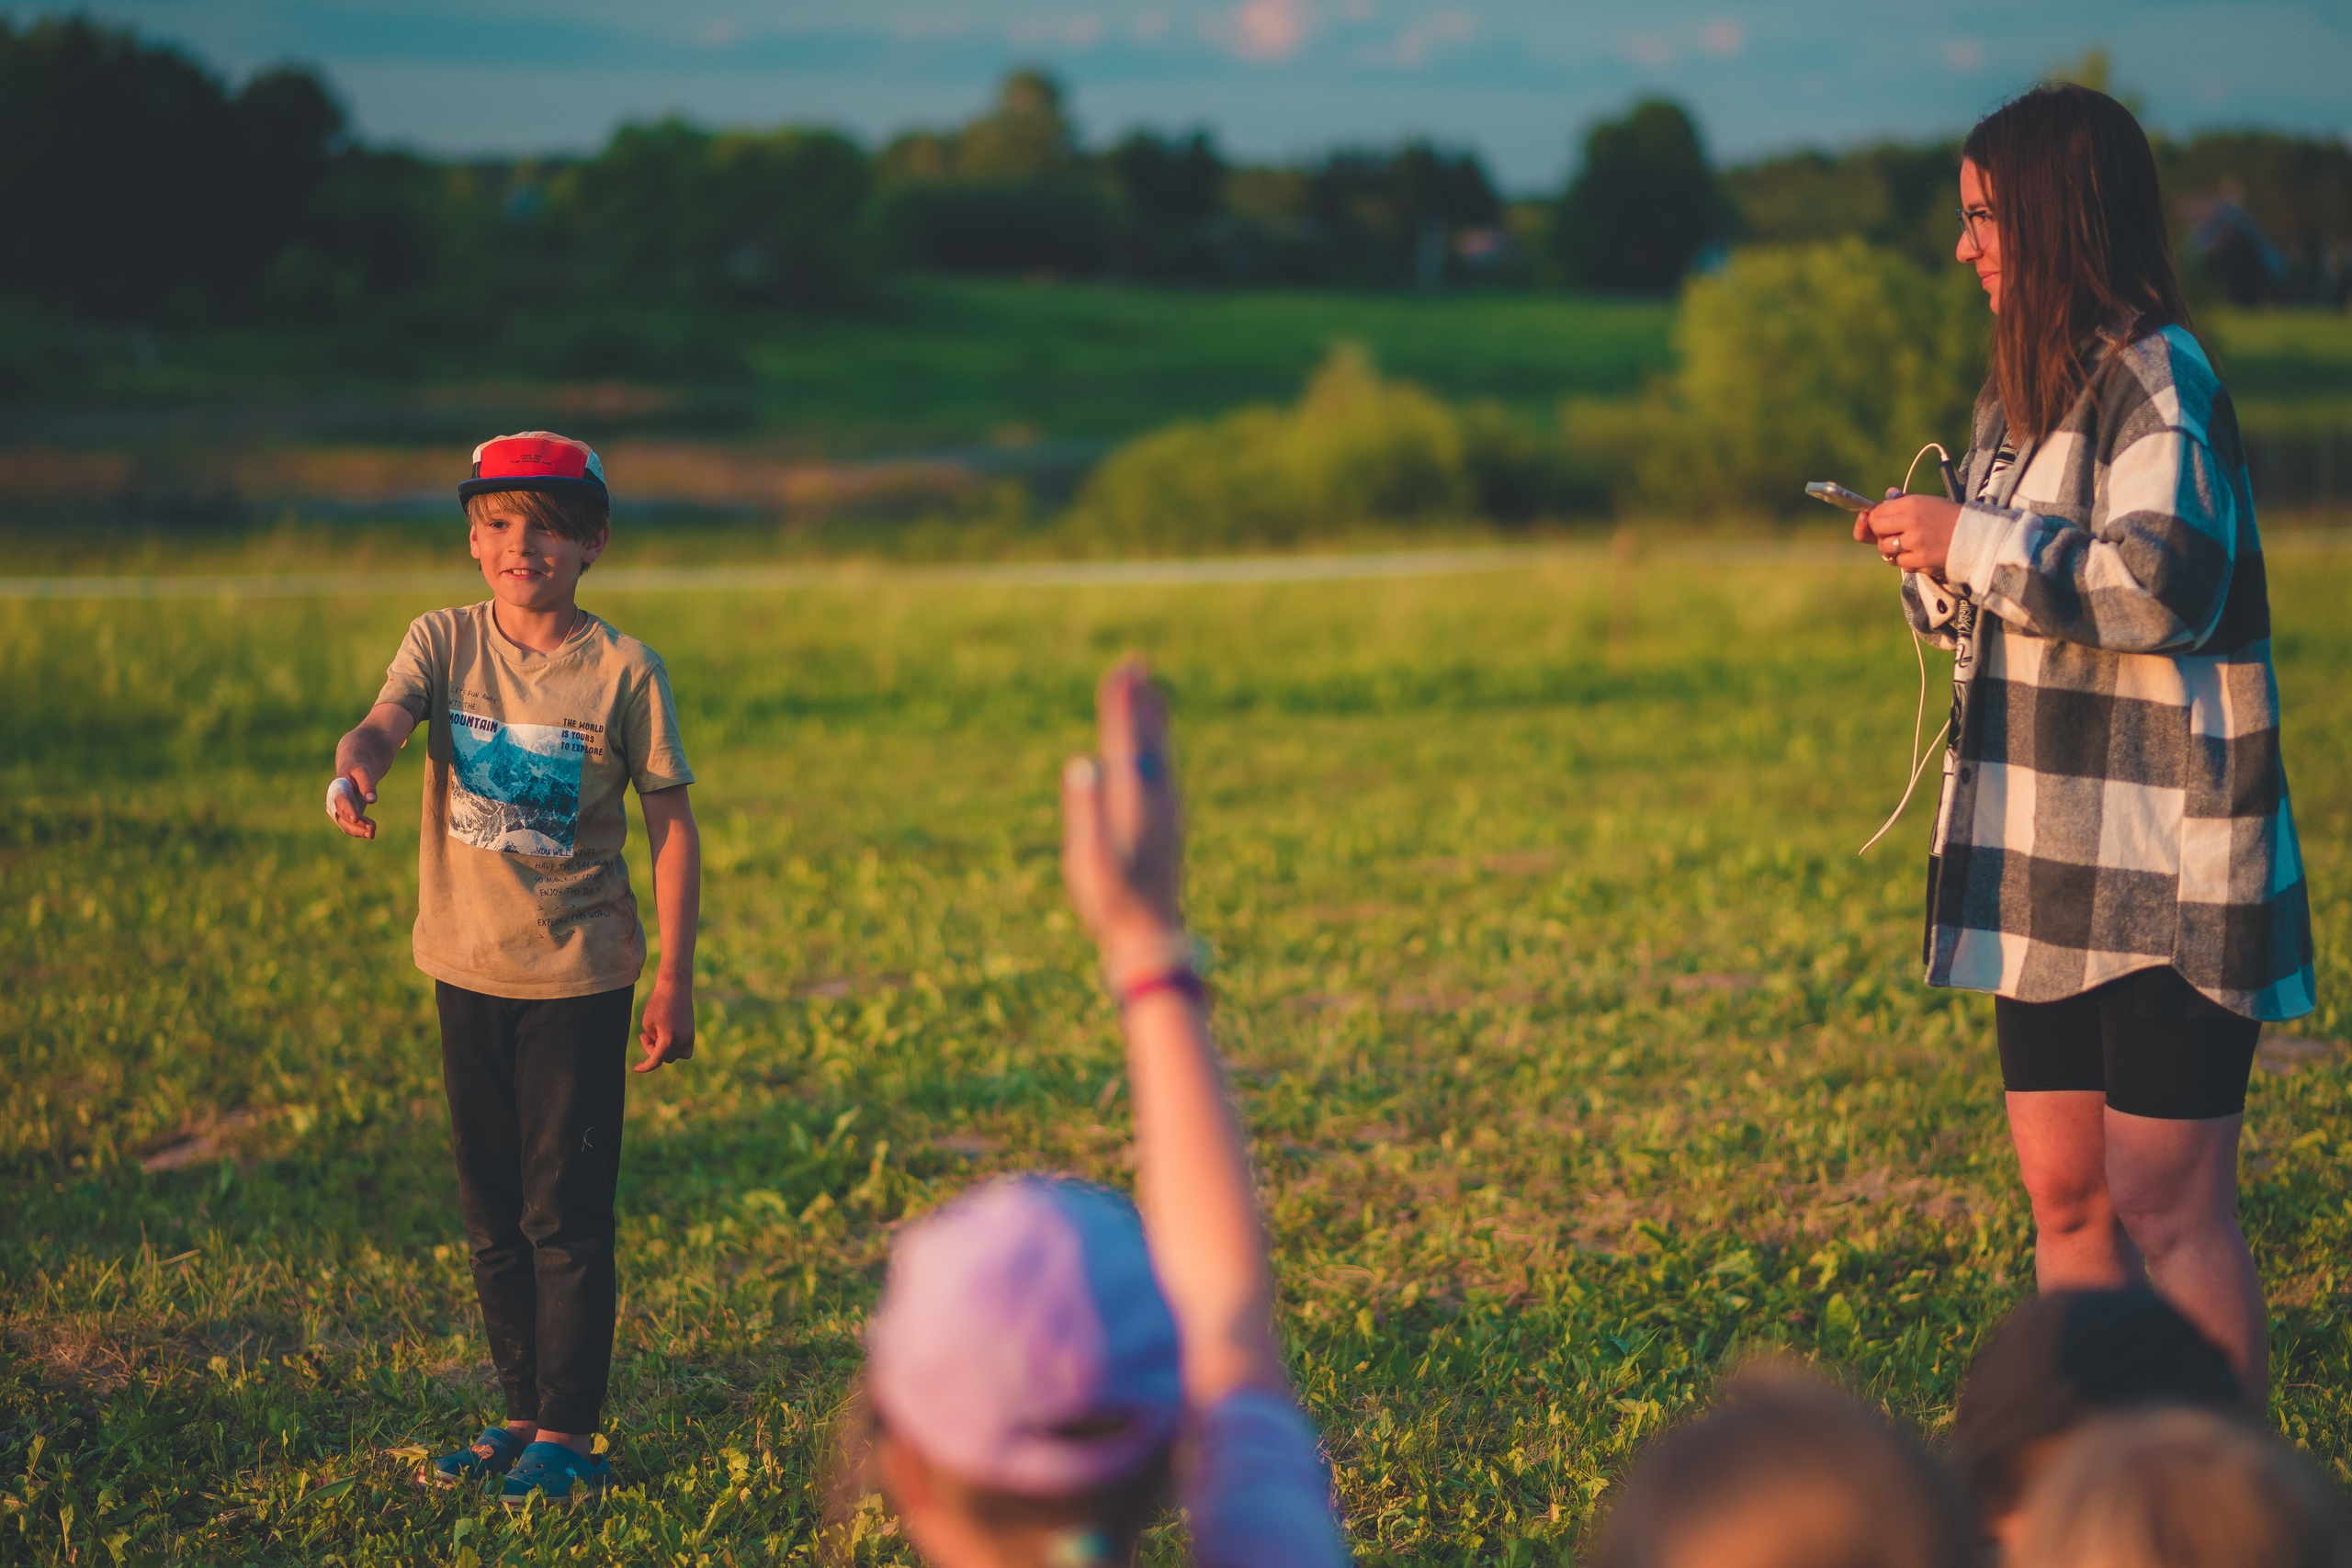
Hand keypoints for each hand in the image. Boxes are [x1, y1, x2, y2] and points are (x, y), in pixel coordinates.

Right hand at [328, 768, 377, 839]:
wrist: (352, 772)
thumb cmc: (357, 769)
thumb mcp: (363, 772)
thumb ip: (367, 784)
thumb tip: (372, 801)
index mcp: (337, 788)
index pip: (341, 801)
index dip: (348, 810)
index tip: (356, 818)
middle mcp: (334, 802)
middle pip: (344, 815)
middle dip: (357, 823)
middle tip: (373, 827)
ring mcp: (338, 810)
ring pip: (346, 825)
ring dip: (359, 830)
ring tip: (373, 834)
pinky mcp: (345, 816)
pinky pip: (350, 827)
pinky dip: (359, 832)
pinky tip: (371, 834)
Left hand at [634, 976, 693, 1072]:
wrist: (675, 988)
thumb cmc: (658, 1003)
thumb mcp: (648, 1023)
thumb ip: (653, 1041)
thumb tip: (660, 1049)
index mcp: (669, 1039)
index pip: (656, 1061)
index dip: (645, 1066)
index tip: (636, 1068)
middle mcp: (682, 1041)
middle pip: (664, 1058)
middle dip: (653, 1050)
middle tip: (644, 1035)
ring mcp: (689, 1038)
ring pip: (674, 1056)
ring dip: (663, 1050)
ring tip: (656, 1034)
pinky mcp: (692, 1033)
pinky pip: (685, 1051)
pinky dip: (676, 1050)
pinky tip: (669, 1040)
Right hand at [1061, 657, 1184, 971]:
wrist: (1153, 937)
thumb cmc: (1113, 902)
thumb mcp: (1090, 858)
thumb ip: (1087, 808)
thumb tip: (1084, 762)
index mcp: (1136, 799)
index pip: (1127, 739)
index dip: (1123, 704)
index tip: (1124, 669)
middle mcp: (1158, 800)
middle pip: (1149, 738)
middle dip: (1141, 702)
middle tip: (1139, 665)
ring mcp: (1166, 814)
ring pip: (1162, 755)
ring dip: (1154, 723)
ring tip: (1153, 696)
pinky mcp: (1168, 828)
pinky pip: (1164, 774)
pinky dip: (1158, 750)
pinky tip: (1157, 754)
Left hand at [1856, 489, 1961, 575]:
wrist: (1979, 536)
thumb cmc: (1951, 518)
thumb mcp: (1929, 503)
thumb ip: (1904, 502)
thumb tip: (1887, 496)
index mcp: (1913, 503)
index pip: (1877, 512)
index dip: (1876, 519)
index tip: (1883, 523)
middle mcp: (1912, 520)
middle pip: (1877, 529)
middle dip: (1881, 534)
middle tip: (1894, 536)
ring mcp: (1915, 541)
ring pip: (1885, 548)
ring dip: (1893, 550)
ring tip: (1909, 546)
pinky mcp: (1921, 560)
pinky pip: (1900, 563)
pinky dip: (1906, 562)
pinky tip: (1919, 556)